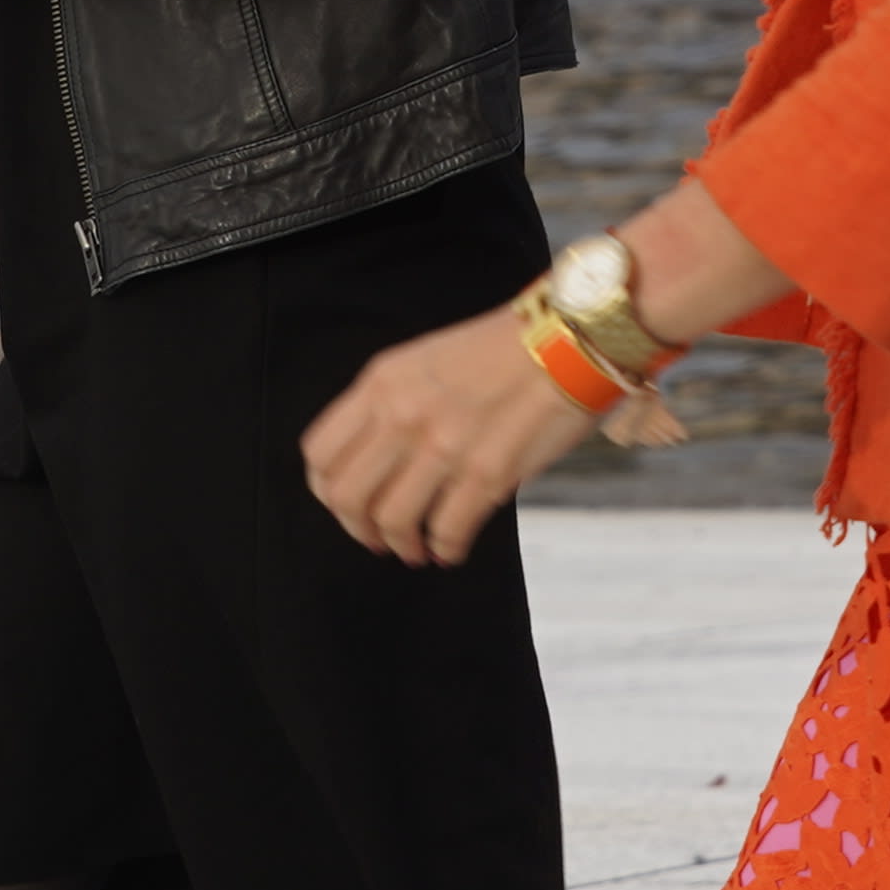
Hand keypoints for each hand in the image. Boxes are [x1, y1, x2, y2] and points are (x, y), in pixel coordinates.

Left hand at [302, 303, 594, 567]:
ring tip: (416, 548)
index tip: (347, 504)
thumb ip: (393, 402)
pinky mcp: (487, 474)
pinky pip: (447, 532)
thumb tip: (377, 458)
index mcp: (383, 382)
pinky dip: (445, 551)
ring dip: (402, 546)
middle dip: (359, 528)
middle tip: (377, 537)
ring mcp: (443, 446)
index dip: (327, 490)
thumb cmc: (505, 348)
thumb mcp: (426, 358)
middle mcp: (404, 414)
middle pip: (346, 497)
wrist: (569, 338)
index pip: (320, 453)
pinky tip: (451, 549)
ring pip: (391, 522)